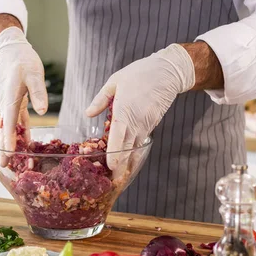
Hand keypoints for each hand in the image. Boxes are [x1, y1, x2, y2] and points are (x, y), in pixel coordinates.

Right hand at [0, 27, 47, 163]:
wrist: (11, 50)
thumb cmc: (22, 60)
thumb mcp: (34, 73)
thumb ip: (38, 92)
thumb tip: (42, 111)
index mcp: (10, 99)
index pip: (8, 124)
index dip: (9, 141)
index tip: (9, 155)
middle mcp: (6, 105)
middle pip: (6, 131)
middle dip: (7, 149)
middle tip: (8, 167)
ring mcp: (9, 106)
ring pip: (10, 129)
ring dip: (13, 145)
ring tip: (17, 162)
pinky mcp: (15, 104)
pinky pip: (17, 123)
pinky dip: (20, 135)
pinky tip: (27, 145)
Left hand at [86, 44, 195, 171]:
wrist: (167, 73)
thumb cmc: (139, 74)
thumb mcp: (115, 81)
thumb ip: (101, 100)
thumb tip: (87, 113)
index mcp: (125, 110)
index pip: (118, 135)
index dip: (115, 152)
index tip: (110, 165)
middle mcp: (136, 122)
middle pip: (127, 149)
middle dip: (120, 166)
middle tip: (112, 182)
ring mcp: (145, 125)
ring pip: (135, 149)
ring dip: (128, 164)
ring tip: (119, 178)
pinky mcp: (151, 126)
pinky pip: (140, 143)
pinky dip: (134, 154)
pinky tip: (128, 163)